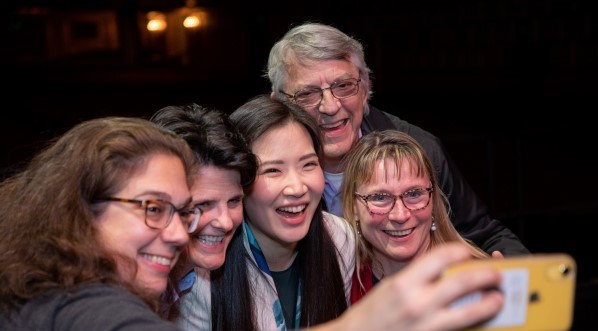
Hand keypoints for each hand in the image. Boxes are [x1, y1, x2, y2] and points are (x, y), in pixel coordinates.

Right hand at [312, 243, 503, 330]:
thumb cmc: (372, 313)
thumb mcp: (392, 288)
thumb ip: (418, 279)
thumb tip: (447, 273)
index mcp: (404, 283)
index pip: (441, 257)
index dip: (460, 251)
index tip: (467, 253)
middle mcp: (417, 303)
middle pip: (463, 282)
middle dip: (485, 276)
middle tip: (496, 274)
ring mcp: (426, 325)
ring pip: (470, 311)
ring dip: (488, 303)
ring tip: (497, 299)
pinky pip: (459, 329)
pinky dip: (472, 323)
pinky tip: (479, 319)